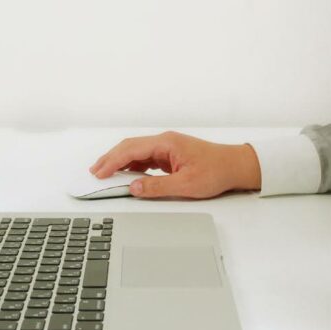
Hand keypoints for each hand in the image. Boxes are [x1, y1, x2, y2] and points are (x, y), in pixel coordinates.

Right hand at [89, 131, 260, 198]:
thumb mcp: (186, 185)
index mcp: (166, 143)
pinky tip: (125, 173)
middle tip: (94, 172)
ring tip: (104, 172)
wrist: (236, 166)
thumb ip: (157, 187)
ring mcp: (167, 147)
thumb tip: (133, 188)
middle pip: (130, 147)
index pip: (131, 149)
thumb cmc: (216, 171)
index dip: (112, 161)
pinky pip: (146, 158)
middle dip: (110, 158)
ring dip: (120, 161)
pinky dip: (132, 165)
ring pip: (136, 151)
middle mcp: (164, 141)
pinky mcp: (170, 155)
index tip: (99, 173)